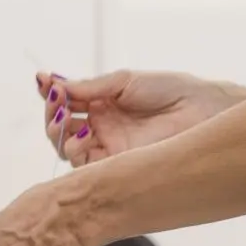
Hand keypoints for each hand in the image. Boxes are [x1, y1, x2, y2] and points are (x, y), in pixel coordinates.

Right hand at [39, 70, 235, 166]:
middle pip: (60, 126)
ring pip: (66, 146)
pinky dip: (75, 149)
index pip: (66, 101)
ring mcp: (107, 146)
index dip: (51, 93)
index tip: (43, 81)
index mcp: (102, 103)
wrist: (202, 110)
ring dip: (57, 131)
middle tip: (54, 99)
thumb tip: (56, 83)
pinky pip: (84, 164)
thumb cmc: (171, 90)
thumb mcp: (125, 80)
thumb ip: (90, 86)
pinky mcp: (116, 164)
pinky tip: (86, 133)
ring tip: (63, 116)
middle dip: (51, 112)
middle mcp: (100, 126)